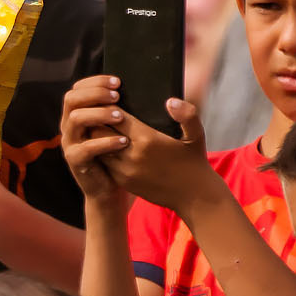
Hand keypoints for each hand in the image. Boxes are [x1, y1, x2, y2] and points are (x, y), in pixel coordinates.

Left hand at [58, 77, 218, 213]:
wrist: (193, 197)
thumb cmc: (194, 161)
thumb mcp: (196, 135)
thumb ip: (187, 115)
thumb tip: (171, 101)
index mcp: (147, 139)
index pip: (115, 116)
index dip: (110, 105)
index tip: (111, 97)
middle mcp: (132, 155)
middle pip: (100, 131)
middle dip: (99, 119)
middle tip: (101, 110)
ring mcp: (125, 171)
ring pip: (98, 148)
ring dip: (99, 137)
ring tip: (102, 126)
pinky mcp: (123, 181)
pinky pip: (104, 162)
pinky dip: (103, 152)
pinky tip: (107, 144)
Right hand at [59, 77, 125, 205]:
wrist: (108, 188)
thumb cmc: (115, 153)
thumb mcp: (114, 128)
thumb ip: (115, 110)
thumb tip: (131, 89)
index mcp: (76, 113)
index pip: (77, 88)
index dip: (95, 82)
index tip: (118, 82)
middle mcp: (68, 125)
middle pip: (71, 98)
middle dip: (95, 93)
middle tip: (118, 96)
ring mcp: (69, 143)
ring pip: (76, 118)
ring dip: (99, 114)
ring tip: (122, 117)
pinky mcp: (75, 160)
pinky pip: (86, 147)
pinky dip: (106, 142)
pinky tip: (124, 141)